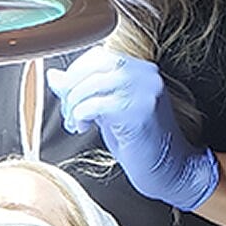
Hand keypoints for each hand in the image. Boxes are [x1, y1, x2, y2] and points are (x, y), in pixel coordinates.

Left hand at [46, 48, 218, 210]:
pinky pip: (93, 105)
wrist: (170, 169)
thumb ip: (85, 91)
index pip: (98, 55)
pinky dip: (80, 117)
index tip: (69, 97)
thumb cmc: (140, 143)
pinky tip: (84, 128)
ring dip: (74, 106)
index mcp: (141, 69)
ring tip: (76, 123)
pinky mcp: (138, 110)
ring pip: (90, 85)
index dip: (75, 73)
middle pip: (92, 66)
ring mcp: (144, 90)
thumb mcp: (108, 111)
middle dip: (71, 89)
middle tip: (68, 113)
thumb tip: (55, 77)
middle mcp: (145, 74)